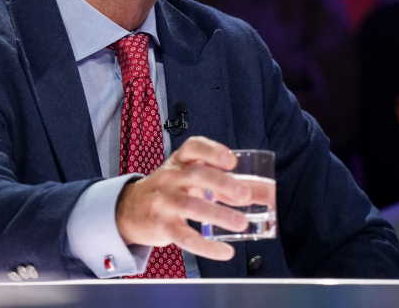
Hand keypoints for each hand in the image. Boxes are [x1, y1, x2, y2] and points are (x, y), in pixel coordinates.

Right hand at [115, 136, 271, 260]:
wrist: (131, 209)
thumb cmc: (170, 189)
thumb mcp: (190, 178)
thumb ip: (224, 183)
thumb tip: (266, 193)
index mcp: (179, 161)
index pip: (194, 147)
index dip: (213, 151)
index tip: (232, 161)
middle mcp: (171, 177)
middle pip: (196, 175)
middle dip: (221, 183)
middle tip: (244, 195)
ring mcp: (165, 201)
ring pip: (192, 206)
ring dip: (218, 214)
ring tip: (240, 223)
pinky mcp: (163, 226)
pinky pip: (185, 237)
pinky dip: (207, 246)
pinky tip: (225, 251)